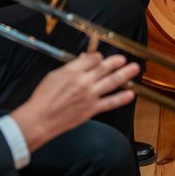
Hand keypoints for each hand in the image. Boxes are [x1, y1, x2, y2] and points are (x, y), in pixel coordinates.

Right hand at [8, 47, 137, 153]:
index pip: (92, 59)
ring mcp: (90, 95)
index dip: (98, 57)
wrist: (40, 118)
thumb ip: (72, 67)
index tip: (100, 57)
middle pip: (105, 67)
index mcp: (73, 71)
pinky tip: (130, 94)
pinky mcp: (92, 109)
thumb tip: (84, 60)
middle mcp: (84, 81)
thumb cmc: (43, 97)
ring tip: (134, 69)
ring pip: (112, 82)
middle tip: (124, 59)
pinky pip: (110, 102)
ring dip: (125, 74)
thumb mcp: (54, 75)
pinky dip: (122, 98)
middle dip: (116, 61)